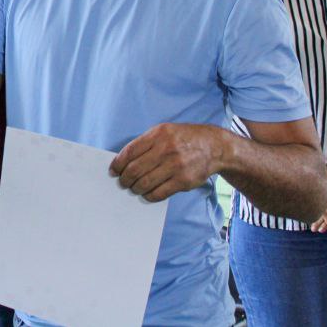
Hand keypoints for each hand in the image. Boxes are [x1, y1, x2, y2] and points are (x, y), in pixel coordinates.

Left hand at [109, 123, 224, 201]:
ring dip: (135, 188)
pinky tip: (147, 194)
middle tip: (123, 183)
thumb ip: (145, 143)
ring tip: (134, 188)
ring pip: (146, 183)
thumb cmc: (183, 138)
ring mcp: (176, 166)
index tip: (113, 171)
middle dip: (125, 179)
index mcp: (158, 135)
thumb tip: (124, 160)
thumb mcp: (164, 131)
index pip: (130, 151)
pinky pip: (160, 193)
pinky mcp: (184, 181)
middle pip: (135, 169)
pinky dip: (149, 195)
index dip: (118, 163)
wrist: (213, 146)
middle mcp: (166, 149)